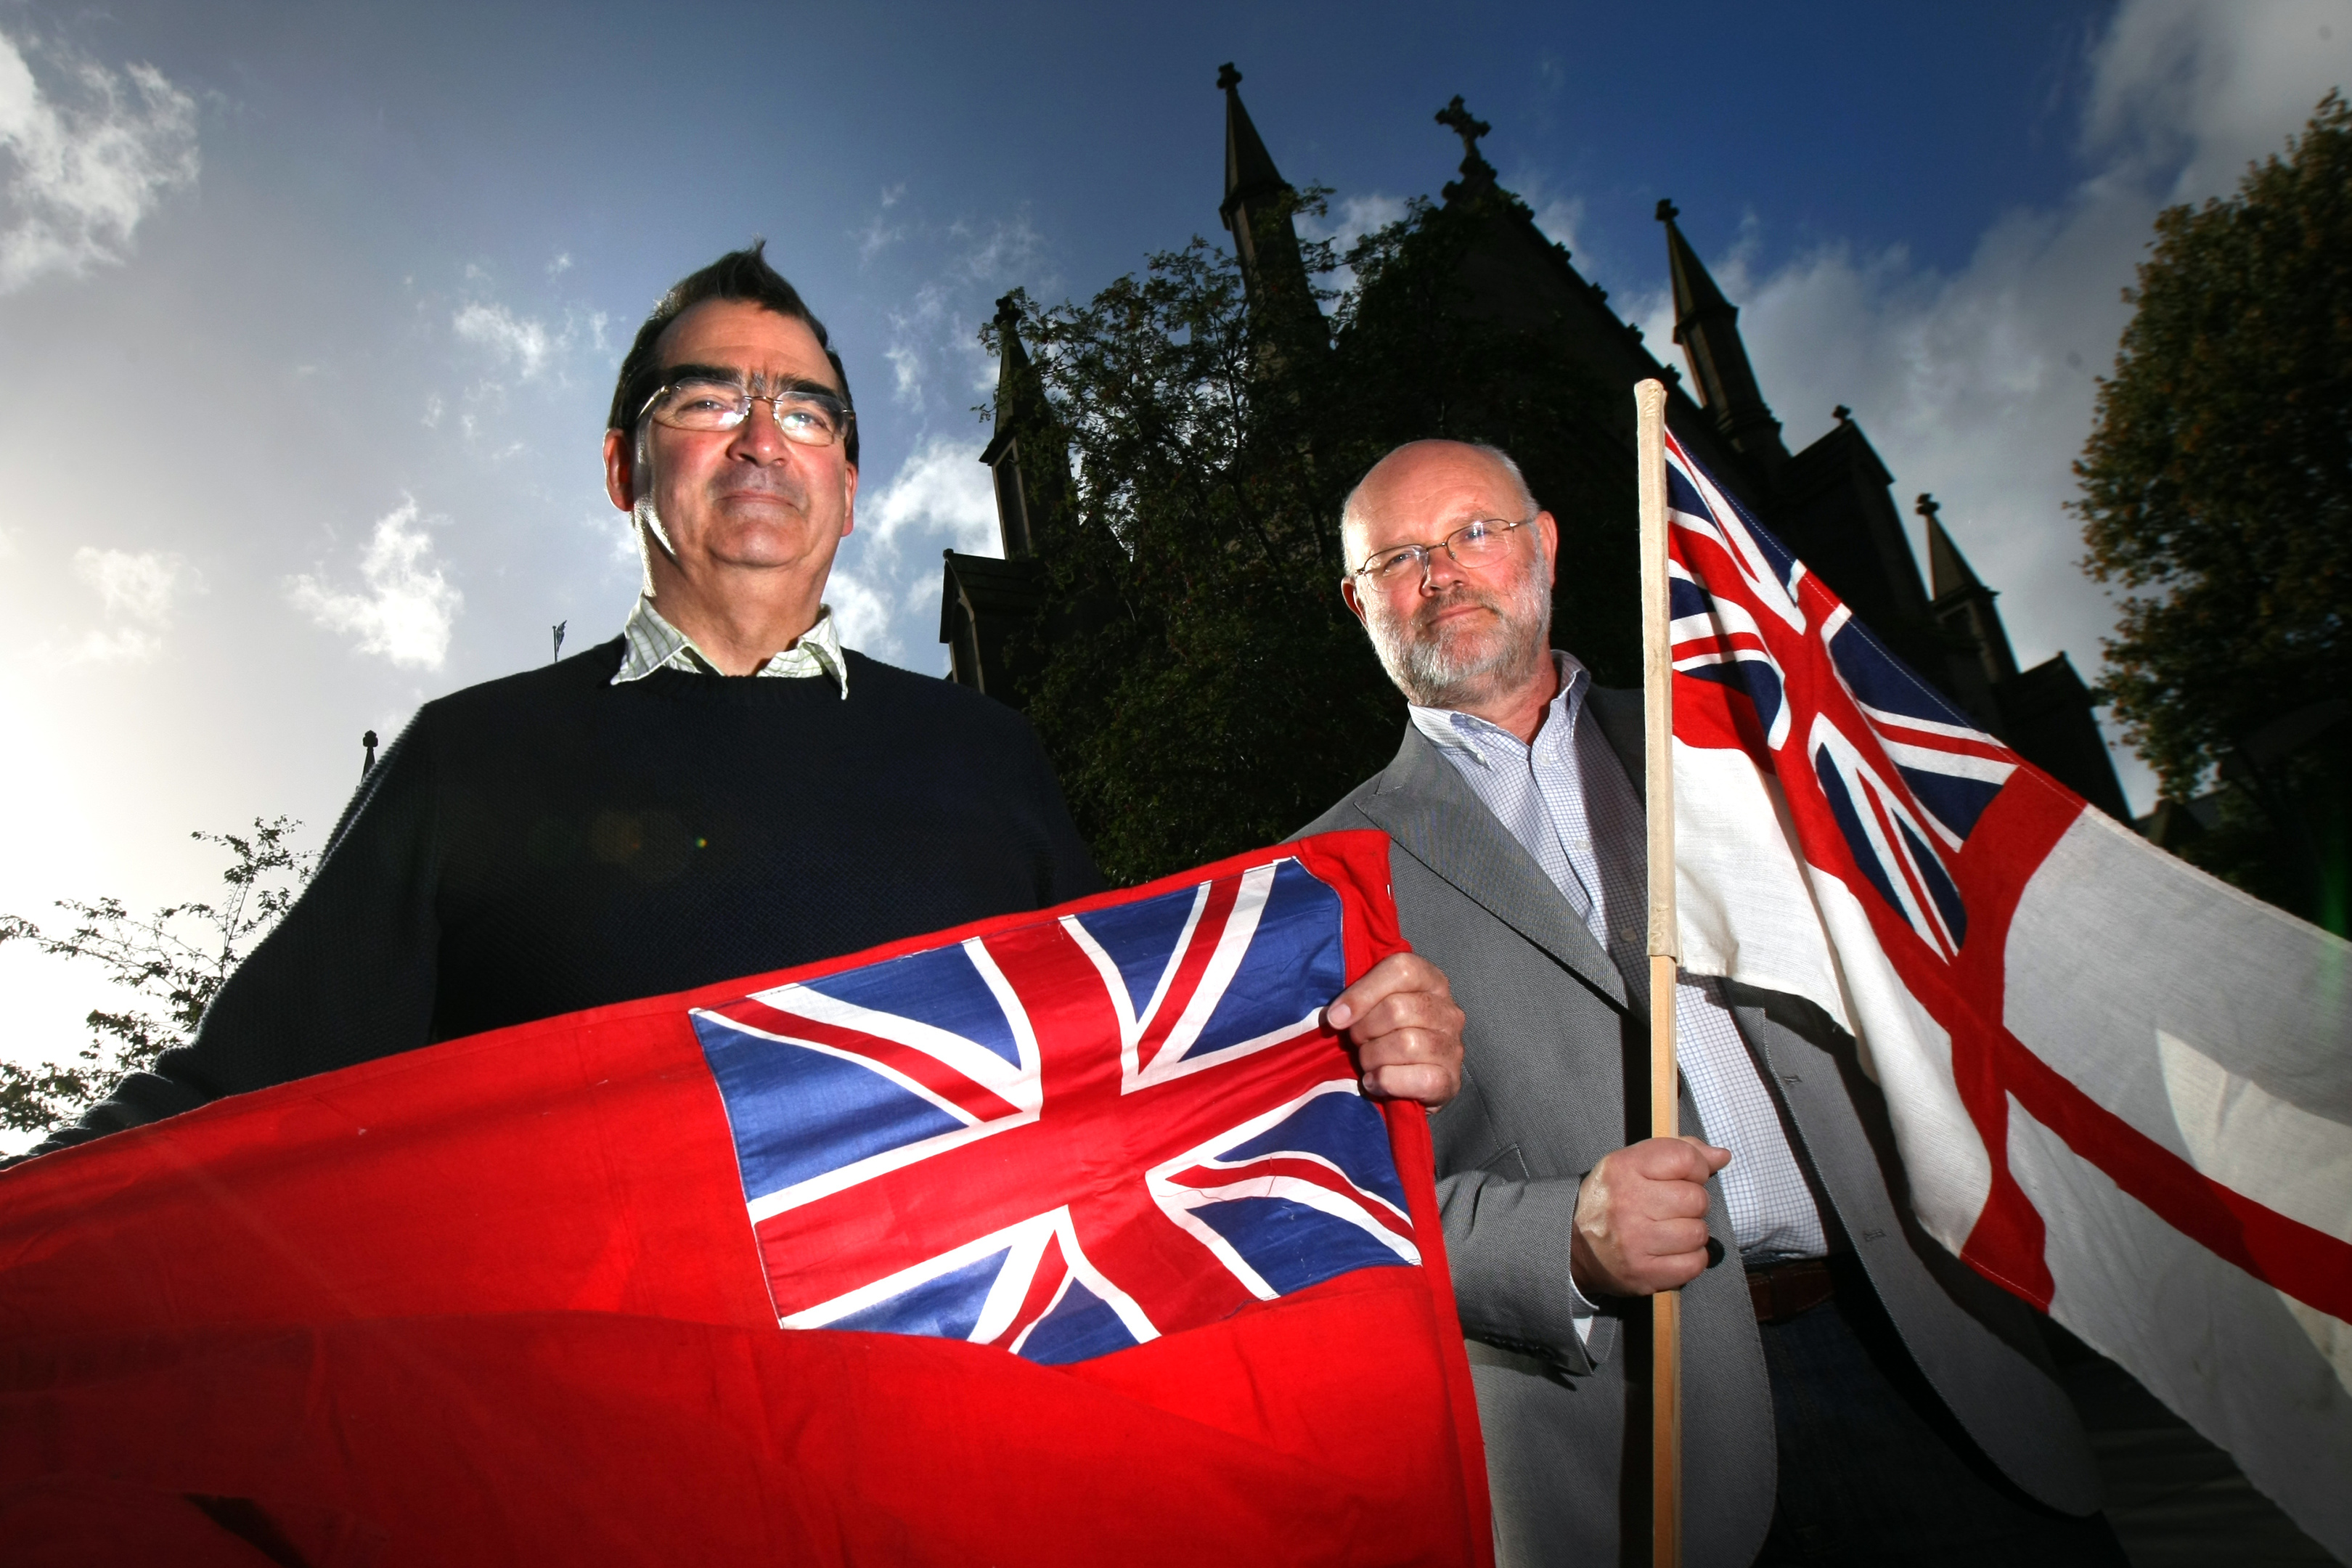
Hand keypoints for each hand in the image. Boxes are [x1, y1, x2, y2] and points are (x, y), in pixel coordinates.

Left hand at [1323, 952, 1465, 1109]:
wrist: (1407, 1085)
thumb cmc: (1384, 1039)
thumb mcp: (1373, 1009)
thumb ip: (1357, 999)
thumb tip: (1335, 1015)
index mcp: (1431, 981)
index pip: (1401, 969)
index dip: (1363, 993)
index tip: (1336, 1017)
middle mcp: (1448, 1011)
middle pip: (1398, 1008)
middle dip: (1364, 1030)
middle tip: (1357, 1042)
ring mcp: (1453, 1047)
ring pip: (1406, 1043)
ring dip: (1373, 1057)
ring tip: (1367, 1063)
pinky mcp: (1451, 1080)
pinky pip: (1419, 1078)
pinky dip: (1387, 1081)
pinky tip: (1375, 1082)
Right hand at [1569, 1136, 1731, 1296]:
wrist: (1573, 1246)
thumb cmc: (1611, 1201)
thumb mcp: (1633, 1164)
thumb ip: (1679, 1152)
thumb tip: (1721, 1156)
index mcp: (1623, 1168)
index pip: (1685, 1158)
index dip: (1697, 1169)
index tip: (1687, 1177)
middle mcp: (1627, 1202)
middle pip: (1697, 1199)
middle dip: (1693, 1204)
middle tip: (1673, 1209)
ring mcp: (1634, 1240)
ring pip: (1698, 1233)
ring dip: (1692, 1233)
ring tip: (1671, 1231)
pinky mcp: (1643, 1273)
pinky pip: (1695, 1263)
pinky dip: (1691, 1259)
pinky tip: (1673, 1251)